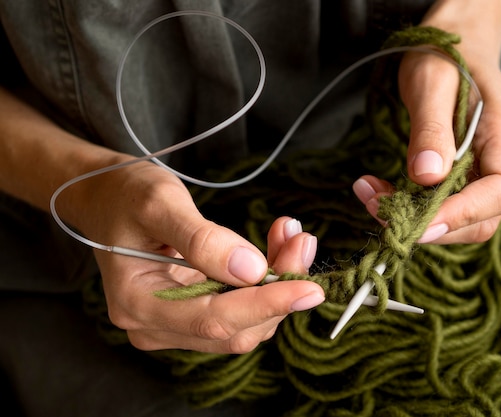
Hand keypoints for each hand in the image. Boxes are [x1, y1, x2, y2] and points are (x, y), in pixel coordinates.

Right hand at [78, 162, 322, 352]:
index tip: (310, 288)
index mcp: (137, 303)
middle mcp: (153, 325)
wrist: (106, 196)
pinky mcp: (190, 313)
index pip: (213, 320)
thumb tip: (253, 271)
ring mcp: (172, 324)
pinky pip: (238, 309)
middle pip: (234, 329)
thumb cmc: (125, 194)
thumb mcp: (160, 203)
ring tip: (292, 237)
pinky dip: (266, 283)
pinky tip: (278, 249)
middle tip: (302, 241)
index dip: (266, 305)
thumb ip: (202, 239)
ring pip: (243, 324)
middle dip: (278, 291)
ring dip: (277, 285)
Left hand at [353, 4, 500, 243]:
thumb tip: (427, 177)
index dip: (462, 215)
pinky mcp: (468, 178)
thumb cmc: (444, 57)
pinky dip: (412, 207)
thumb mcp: (430, 84)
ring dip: (415, 218)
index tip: (418, 225)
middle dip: (429, 223)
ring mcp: (489, 172)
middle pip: (482, 217)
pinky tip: (379, 191)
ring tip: (370, 196)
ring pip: (462, 220)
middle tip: (376, 207)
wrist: (452, 48)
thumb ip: (431, 130)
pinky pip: (446, 206)